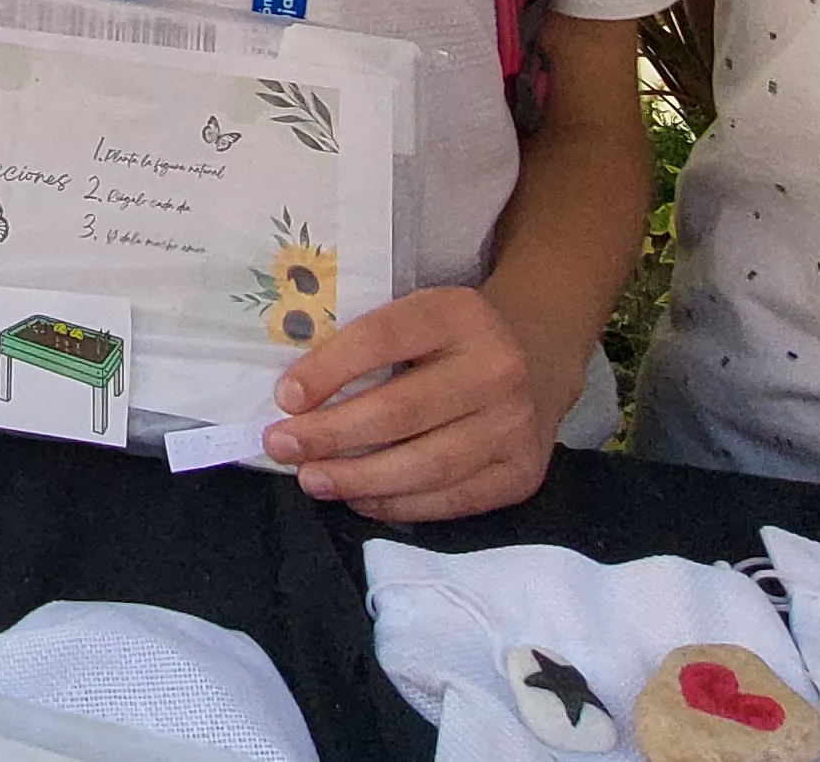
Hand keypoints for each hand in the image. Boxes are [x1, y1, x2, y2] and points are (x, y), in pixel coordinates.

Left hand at [262, 286, 551, 521]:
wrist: (537, 358)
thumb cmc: (451, 341)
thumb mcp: (418, 316)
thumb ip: (367, 346)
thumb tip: (294, 400)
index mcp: (459, 314)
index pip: (384, 338)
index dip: (330, 369)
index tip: (286, 397)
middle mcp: (497, 367)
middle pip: (401, 411)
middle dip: (332, 434)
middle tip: (282, 445)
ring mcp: (515, 425)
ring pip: (426, 465)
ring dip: (358, 478)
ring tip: (313, 479)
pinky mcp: (522, 473)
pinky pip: (450, 499)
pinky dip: (397, 504)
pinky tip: (359, 498)